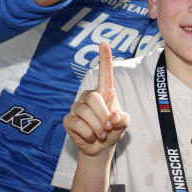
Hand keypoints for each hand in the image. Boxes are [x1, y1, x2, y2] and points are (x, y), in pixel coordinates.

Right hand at [63, 42, 129, 156]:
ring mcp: (77, 107)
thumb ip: (123, 119)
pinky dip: (88, 133)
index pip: (104, 73)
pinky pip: (77, 124)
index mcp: (105, 93)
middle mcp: (89, 97)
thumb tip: (115, 117)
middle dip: (103, 116)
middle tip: (108, 129)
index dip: (104, 58)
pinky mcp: (68, 120)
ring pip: (85, 113)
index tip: (104, 43)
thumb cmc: (112, 131)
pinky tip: (90, 136)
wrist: (100, 148)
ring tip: (101, 134)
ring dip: (97, 127)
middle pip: (94, 98)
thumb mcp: (123, 125)